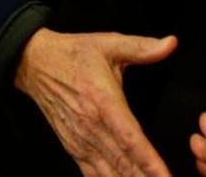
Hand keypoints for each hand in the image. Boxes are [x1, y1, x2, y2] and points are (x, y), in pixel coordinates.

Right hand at [14, 29, 177, 176]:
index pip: (130, 139)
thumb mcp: (109, 43)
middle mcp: (91, 126)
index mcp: (103, 101)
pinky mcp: (72, 147)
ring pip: (108, 173)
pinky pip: (92, 173)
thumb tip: (171, 43)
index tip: (165, 176)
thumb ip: (142, 47)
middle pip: (122, 164)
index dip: (149, 161)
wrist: (34, 63)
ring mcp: (80, 140)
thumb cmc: (73, 54)